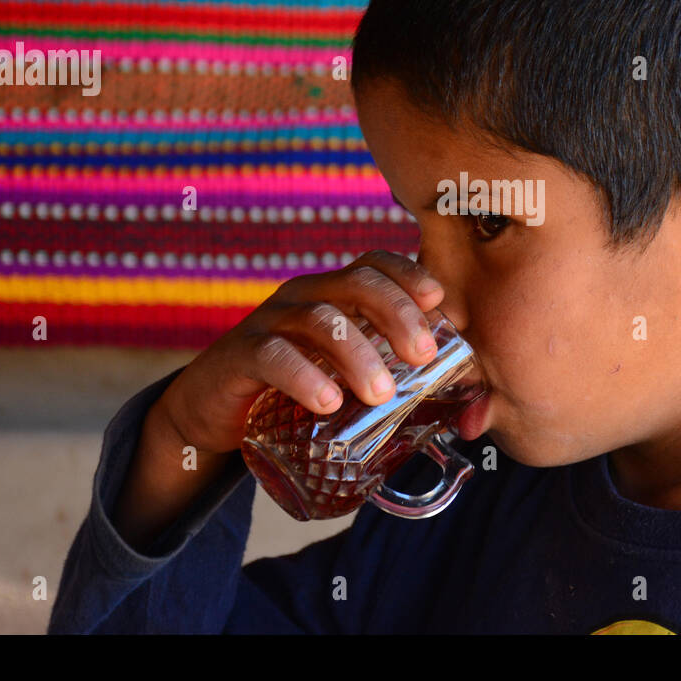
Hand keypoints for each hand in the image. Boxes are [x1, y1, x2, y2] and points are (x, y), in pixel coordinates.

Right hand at [154, 249, 445, 456]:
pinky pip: (273, 356)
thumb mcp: (341, 378)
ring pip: (319, 320)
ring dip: (358, 355)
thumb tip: (466, 410)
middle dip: (396, 314)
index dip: (409, 273)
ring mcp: (268, 323)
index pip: (373, 264)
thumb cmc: (295, 393)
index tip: (440, 301)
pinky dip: (305, 377)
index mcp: (331, 294)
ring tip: (383, 394)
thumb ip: (388, 380)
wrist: (214, 415)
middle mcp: (302, 298)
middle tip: (423, 356)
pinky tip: (329, 402)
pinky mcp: (239, 357)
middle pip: (355, 284)